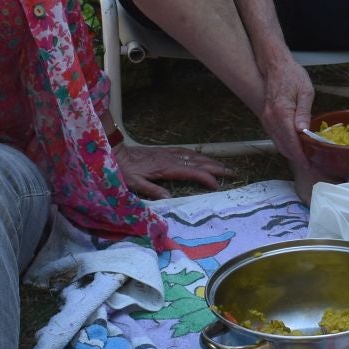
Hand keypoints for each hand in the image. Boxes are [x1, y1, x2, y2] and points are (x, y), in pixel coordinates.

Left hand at [114, 142, 228, 198]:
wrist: (115, 151)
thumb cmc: (124, 170)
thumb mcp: (135, 183)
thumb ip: (152, 190)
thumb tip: (168, 198)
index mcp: (166, 168)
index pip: (192, 172)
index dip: (206, 178)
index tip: (217, 185)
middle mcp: (171, 158)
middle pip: (199, 162)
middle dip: (217, 168)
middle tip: (233, 173)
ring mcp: (169, 153)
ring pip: (195, 156)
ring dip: (211, 161)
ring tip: (224, 166)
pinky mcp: (165, 150)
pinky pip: (187, 152)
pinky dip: (199, 155)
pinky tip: (203, 158)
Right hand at [256, 50, 315, 170]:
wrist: (274, 64)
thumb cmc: (292, 75)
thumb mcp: (305, 91)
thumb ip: (304, 112)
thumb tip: (303, 131)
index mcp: (281, 114)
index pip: (291, 142)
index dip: (300, 156)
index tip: (308, 165)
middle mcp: (271, 119)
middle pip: (282, 146)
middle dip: (296, 157)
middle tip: (309, 164)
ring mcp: (266, 119)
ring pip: (277, 142)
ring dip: (289, 152)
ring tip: (304, 157)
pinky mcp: (266, 117)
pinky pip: (274, 136)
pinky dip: (284, 143)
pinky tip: (294, 145)